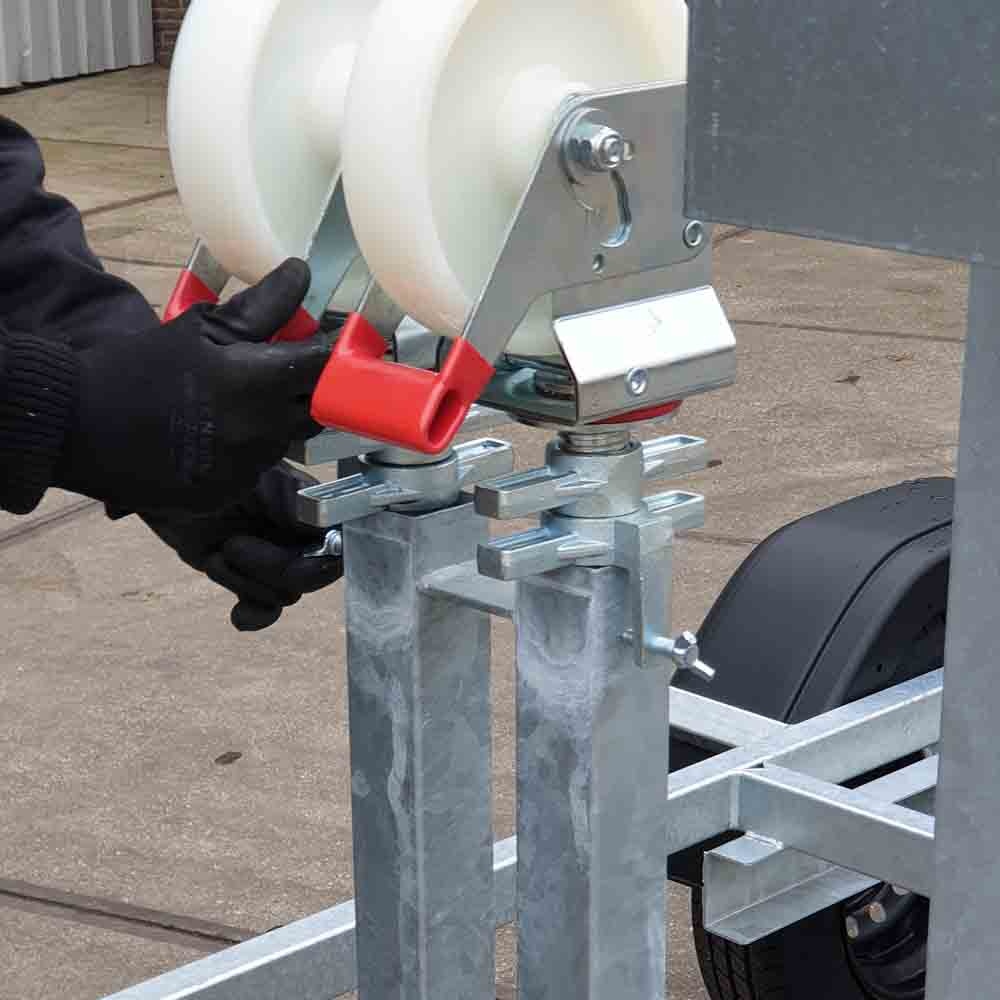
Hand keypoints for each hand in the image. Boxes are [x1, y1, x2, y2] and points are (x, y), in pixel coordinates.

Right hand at [57, 260, 329, 513]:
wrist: (76, 424)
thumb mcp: (200, 327)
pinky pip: (254, 468)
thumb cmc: (139, 367)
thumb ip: (261, 308)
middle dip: (303, 388)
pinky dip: (244, 450)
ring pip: (285, 440)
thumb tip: (301, 274)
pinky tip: (211, 434)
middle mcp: (261, 432)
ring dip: (272, 420)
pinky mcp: (227, 493)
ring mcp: (246, 469)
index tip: (322, 343)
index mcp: (258, 384)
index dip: (328, 352)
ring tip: (228, 403)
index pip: (322, 367)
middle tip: (275, 371)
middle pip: (313, 409)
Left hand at [141, 462, 342, 630]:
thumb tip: (325, 524)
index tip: (293, 557)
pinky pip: (265, 610)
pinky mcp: (247, 576)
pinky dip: (253, 615)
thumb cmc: (205, 469)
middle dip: (269, 568)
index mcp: (308, 506)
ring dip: (243, 579)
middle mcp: (296, 533)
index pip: (338, 544)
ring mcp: (273, 556)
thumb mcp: (255, 481)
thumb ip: (294, 502)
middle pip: (310, 577)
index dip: (319, 560)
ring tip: (216, 550)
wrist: (157, 483)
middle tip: (233, 544)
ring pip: (283, 595)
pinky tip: (237, 615)